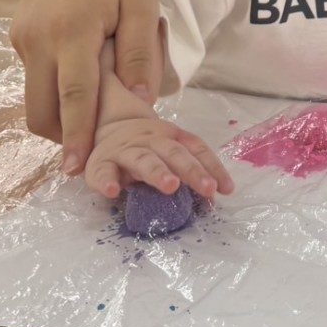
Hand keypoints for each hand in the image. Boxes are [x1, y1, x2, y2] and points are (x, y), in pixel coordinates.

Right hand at [9, 0, 161, 176]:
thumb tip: (139, 100)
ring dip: (59, 113)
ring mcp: (23, 38)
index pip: (74, 98)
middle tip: (94, 146)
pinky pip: (34, 76)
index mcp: (72, 32)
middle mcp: (39, 40)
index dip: (77, 136)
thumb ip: (141, 52)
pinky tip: (82, 79)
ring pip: (35, 96)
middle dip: (63, 136)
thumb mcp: (141, 2)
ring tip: (94, 112)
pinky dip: (54, 89)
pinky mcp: (18, 35)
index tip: (77, 168)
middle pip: (41, 109)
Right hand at [85, 115, 234, 199]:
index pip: (196, 148)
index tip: (226, 188)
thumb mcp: (168, 151)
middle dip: (192, 170)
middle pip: (174, 153)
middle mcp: (151, 140)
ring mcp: (125, 150)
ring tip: (171, 185)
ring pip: (143, 160)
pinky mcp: (100, 163)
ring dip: (158, 172)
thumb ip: (188, 170)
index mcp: (171, 137)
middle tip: (206, 188)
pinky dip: (106, 181)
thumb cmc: (146, 148)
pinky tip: (112, 192)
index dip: (212, 167)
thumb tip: (213, 198)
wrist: (107, 128)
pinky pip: (102, 172)